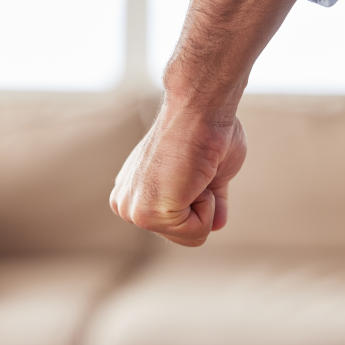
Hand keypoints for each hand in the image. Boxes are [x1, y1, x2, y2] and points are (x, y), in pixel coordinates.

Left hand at [110, 98, 245, 246]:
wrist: (199, 108)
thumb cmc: (208, 130)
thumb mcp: (209, 173)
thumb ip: (208, 201)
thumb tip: (216, 225)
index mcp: (135, 193)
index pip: (180, 225)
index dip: (203, 199)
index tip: (195, 166)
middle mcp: (127, 204)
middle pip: (184, 236)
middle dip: (204, 206)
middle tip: (196, 170)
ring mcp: (133, 211)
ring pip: (191, 236)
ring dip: (206, 204)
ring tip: (194, 172)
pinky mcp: (146, 214)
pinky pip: (196, 232)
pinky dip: (208, 205)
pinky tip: (194, 176)